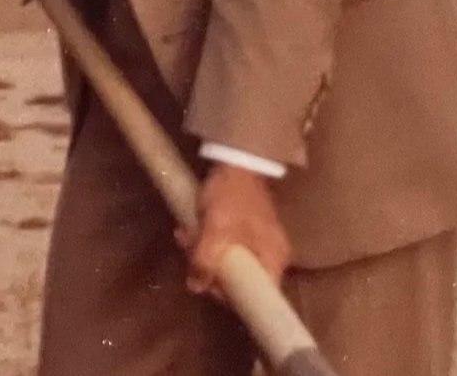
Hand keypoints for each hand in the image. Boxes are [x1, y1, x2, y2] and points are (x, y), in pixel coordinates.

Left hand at [180, 164, 291, 298]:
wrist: (237, 160)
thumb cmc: (231, 198)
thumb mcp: (216, 230)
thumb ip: (206, 260)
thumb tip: (195, 288)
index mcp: (274, 259)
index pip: (259, 295)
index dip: (232, 296)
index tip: (207, 285)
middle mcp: (271, 255)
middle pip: (239, 278)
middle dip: (208, 268)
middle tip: (188, 251)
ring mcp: (258, 242)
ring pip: (228, 261)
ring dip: (202, 252)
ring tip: (183, 235)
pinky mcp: (244, 230)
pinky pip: (225, 245)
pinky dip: (206, 241)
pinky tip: (187, 229)